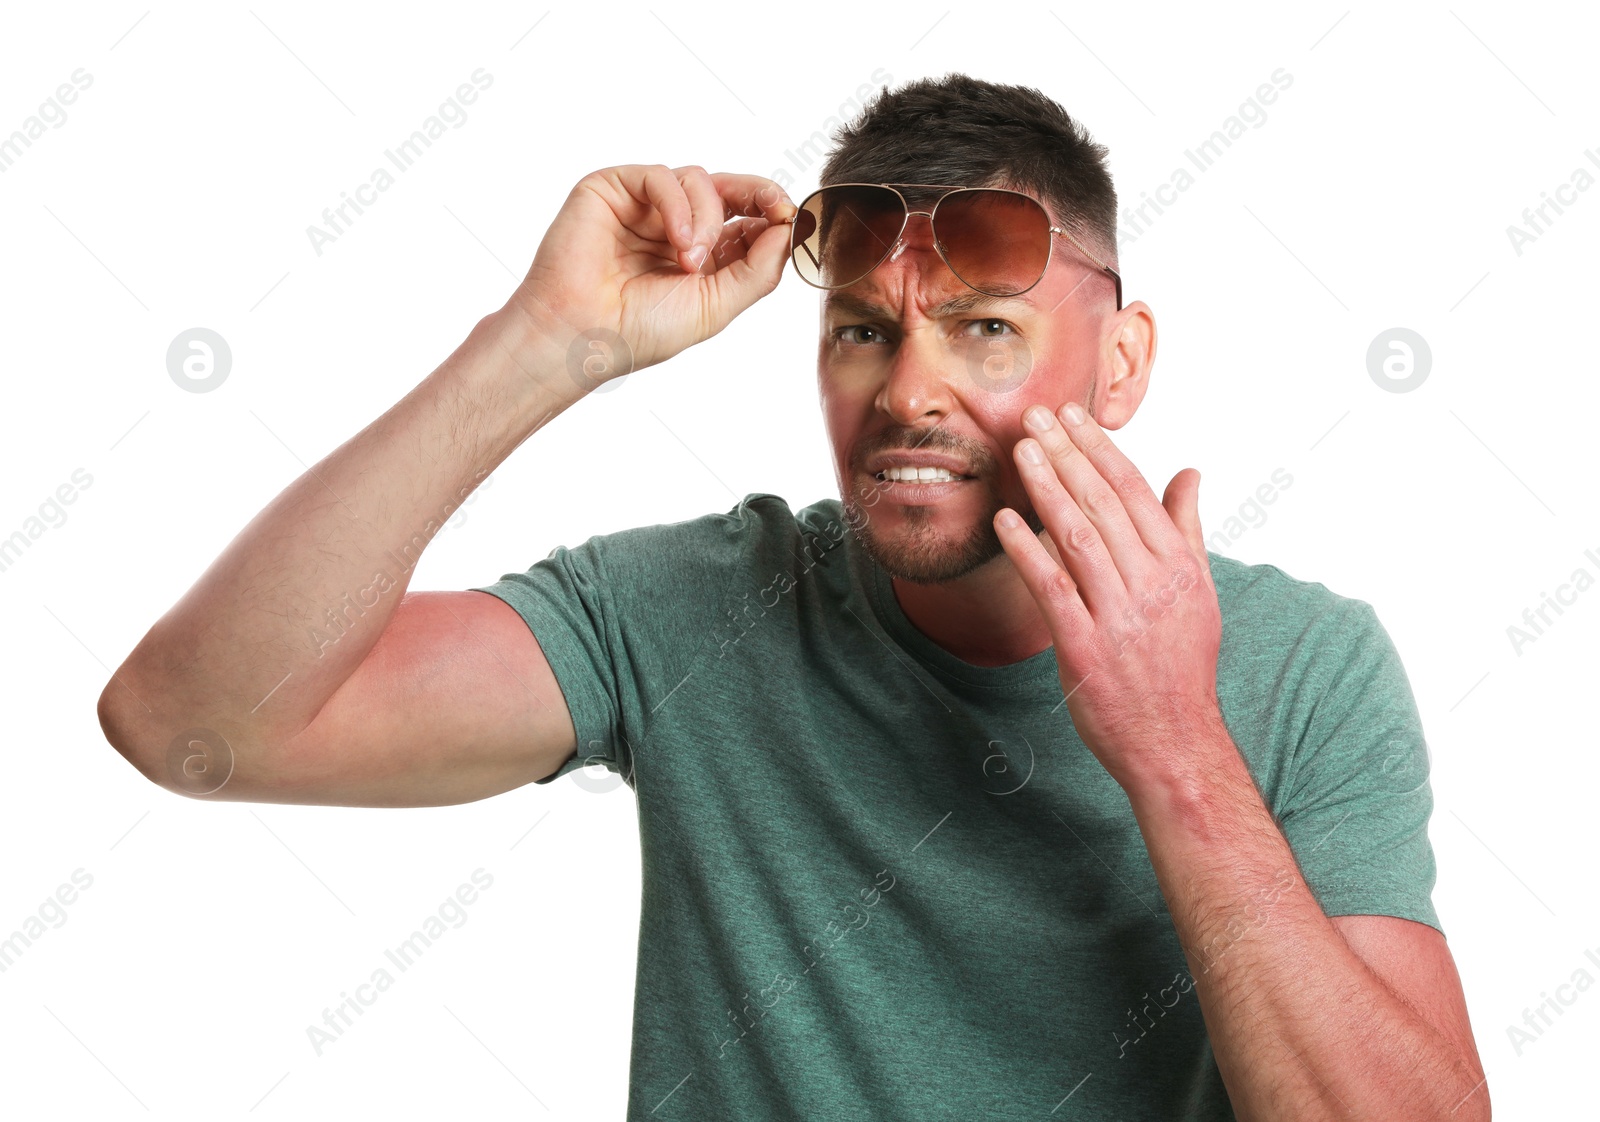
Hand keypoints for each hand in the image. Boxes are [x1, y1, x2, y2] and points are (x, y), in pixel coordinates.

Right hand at [508, 164, 795, 379]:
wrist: (583, 335)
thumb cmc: (640, 331)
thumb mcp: (717, 306)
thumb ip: (758, 269)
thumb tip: (788, 228)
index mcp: (703, 256)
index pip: (747, 220)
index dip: (773, 214)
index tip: (792, 220)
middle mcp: (675, 226)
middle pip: (729, 189)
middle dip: (758, 194)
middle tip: (776, 209)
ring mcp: (645, 206)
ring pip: (699, 181)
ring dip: (707, 219)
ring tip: (690, 261)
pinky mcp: (614, 188)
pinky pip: (662, 176)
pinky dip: (678, 205)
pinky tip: (678, 242)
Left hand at [992, 401, 1224, 791]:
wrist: (1174, 742)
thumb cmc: (1180, 665)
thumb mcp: (1198, 593)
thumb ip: (1186, 529)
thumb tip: (1190, 472)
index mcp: (1179, 567)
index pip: (1134, 491)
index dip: (1099, 448)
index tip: (1071, 415)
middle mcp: (1152, 585)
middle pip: (1102, 504)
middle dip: (1066, 454)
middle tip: (1034, 415)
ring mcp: (1119, 616)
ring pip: (1077, 537)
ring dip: (1045, 488)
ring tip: (1019, 451)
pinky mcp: (1086, 648)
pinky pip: (1052, 589)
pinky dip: (1027, 551)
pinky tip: (1005, 521)